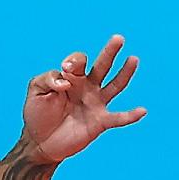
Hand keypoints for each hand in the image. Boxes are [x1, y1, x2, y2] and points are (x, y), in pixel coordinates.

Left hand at [21, 34, 146, 164]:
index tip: (65, 70)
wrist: (39, 141)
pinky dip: (130, 115)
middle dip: (109, 52)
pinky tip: (142, 111)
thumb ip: (47, 78)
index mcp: (71, 77)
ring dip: (125, 73)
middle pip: (102, 66)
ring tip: (133, 59)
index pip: (79, 61)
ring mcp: (96, 104)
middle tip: (118, 38)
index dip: (74, 62)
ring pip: (115, 86)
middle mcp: (87, 87)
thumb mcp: (35, 89)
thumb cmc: (37, 112)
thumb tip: (66, 80)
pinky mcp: (100, 122)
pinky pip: (118, 118)